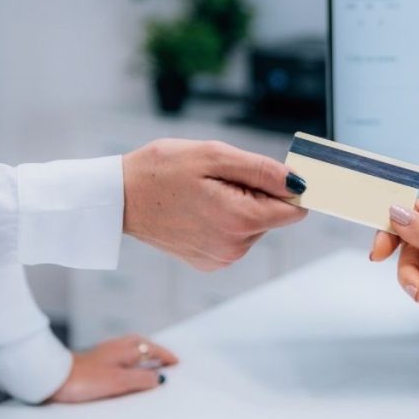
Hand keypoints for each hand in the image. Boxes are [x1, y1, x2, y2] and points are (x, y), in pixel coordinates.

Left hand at [47, 334, 178, 402]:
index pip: (151, 350)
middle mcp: (114, 348)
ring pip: (127, 347)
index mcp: (124, 350)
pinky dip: (125, 358)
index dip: (164, 356)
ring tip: (145, 360)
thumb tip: (159, 378)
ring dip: (139, 351)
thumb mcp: (118, 382)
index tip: (175, 362)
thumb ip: (141, 380)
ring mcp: (101, 353)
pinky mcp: (90, 361)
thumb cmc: (83, 380)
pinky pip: (115, 355)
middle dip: (153, 349)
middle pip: (140, 343)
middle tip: (163, 358)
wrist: (51, 378)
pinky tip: (119, 366)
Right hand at [123, 139, 307, 270]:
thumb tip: (299, 184)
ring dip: (239, 206)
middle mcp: (235, 247)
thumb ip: (262, 170)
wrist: (118, 197)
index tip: (267, 174)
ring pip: (255, 226)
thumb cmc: (162, 169)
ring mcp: (222, 258)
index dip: (286, 188)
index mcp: (240, 220)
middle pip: (273, 216)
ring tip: (204, 193)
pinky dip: (225, 220)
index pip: (294, 210)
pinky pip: (235, 237)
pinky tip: (198, 209)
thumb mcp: (214, 156)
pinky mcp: (209, 262)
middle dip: (255, 194)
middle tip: (218, 180)